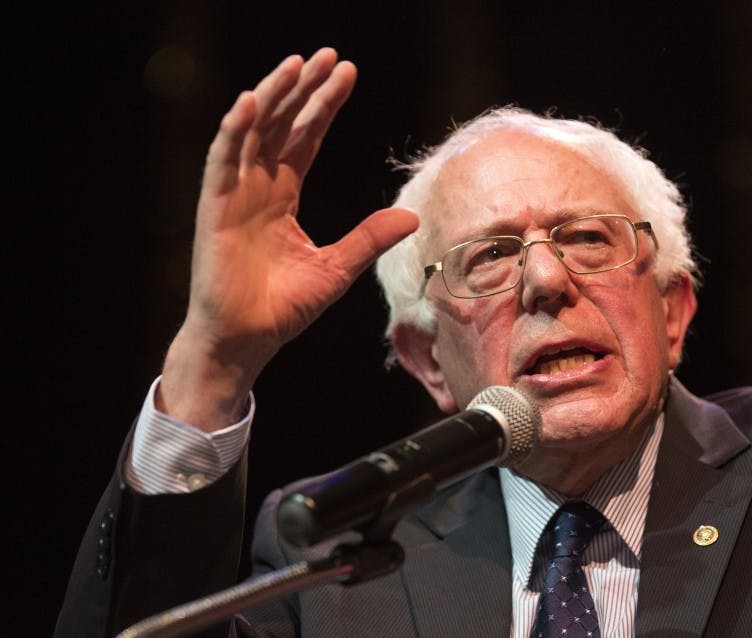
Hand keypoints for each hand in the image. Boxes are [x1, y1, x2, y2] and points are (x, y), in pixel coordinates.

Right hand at [159, 49, 417, 429]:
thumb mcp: (338, 267)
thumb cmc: (283, 307)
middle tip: (328, 56)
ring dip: (272, 96)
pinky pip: (221, 160)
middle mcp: (256, 188)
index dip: (324, 106)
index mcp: (282, 198)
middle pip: (281, 125)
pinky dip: (234, 130)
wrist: (248, 340)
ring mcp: (232, 195)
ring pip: (252, 132)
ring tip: (297, 63)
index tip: (347, 74)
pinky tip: (251, 101)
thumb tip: (411, 214)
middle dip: (303, 90)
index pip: (306, 139)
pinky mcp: (213, 209)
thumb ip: (369, 238)